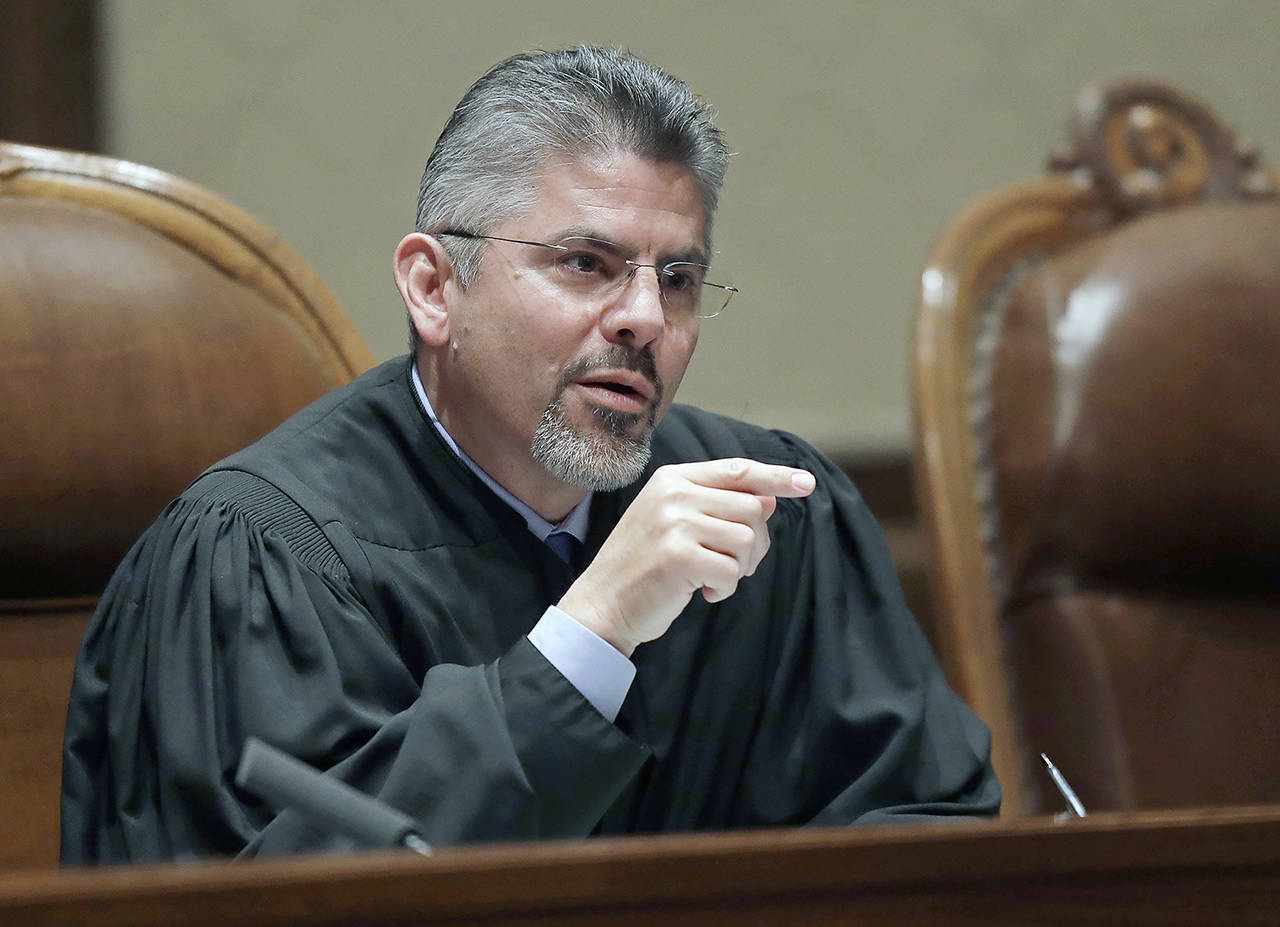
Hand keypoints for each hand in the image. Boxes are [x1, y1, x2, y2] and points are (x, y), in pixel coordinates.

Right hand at [557, 457, 815, 655]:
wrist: (602, 604)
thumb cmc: (644, 566)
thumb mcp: (677, 525)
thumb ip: (718, 507)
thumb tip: (769, 499)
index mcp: (673, 479)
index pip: (738, 471)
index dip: (777, 477)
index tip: (807, 483)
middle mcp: (673, 494)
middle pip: (752, 509)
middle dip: (754, 544)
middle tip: (732, 566)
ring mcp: (674, 523)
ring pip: (747, 539)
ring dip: (740, 568)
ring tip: (711, 578)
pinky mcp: (679, 556)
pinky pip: (732, 570)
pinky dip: (726, 588)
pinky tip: (702, 592)